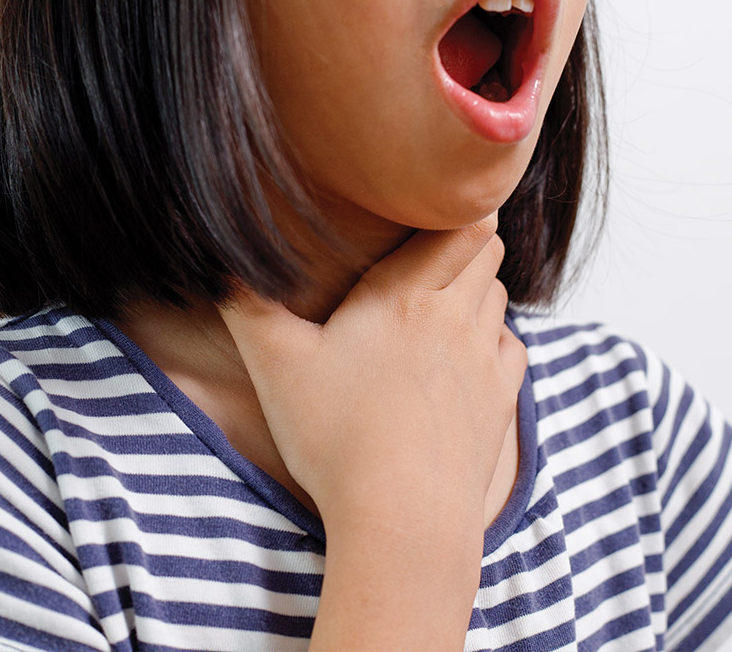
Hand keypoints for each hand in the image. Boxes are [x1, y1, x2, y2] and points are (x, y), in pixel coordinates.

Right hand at [217, 212, 527, 536]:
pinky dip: (492, 340)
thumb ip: (246, 307)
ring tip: (435, 308)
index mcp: (406, 295)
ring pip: (498, 298)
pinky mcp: (500, 404)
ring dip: (475, 291)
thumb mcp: (275, 366)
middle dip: (463, 246)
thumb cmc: (338, 438)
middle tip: (425, 255)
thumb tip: (220, 265)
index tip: (433, 210)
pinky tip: (463, 356)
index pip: (464, 225)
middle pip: (487, 253)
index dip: (458, 210)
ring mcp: (485, 362)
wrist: (403, 520)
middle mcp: (456, 318)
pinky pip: (511, 347)